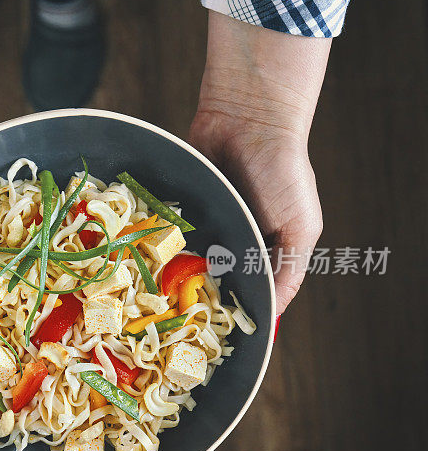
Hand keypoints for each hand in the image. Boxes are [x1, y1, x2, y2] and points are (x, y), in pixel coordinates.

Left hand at [189, 13, 331, 313]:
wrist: (247, 118)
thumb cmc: (283, 171)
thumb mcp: (300, 226)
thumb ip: (290, 268)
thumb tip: (276, 311)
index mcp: (267, 248)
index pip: (252, 288)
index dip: (239, 309)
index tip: (221, 332)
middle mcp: (236, 237)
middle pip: (217, 277)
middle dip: (203, 294)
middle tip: (185, 317)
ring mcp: (208, 222)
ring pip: (189, 259)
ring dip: (179, 274)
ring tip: (162, 297)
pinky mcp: (184, 206)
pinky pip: (171, 233)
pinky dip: (162, 246)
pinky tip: (150, 264)